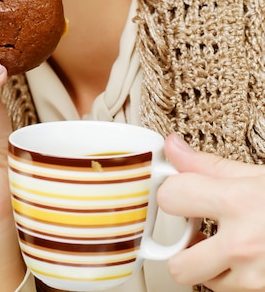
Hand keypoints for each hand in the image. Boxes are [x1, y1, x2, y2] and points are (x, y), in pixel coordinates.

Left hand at [159, 133, 264, 290]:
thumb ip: (208, 166)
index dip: (169, 192)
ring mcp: (257, 277)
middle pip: (178, 266)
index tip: (177, 191)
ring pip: (205, 285)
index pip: (171, 198)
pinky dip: (232, 278)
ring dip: (208, 267)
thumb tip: (173, 147)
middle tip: (193, 231)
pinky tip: (245, 257)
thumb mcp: (257, 176)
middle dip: (181, 250)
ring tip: (223, 245)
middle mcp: (244, 244)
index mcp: (238, 202)